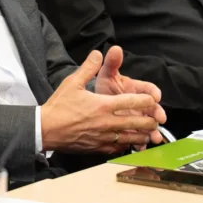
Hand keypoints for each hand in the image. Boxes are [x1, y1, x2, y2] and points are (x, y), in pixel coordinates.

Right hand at [41, 50, 164, 153]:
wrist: (45, 130)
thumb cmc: (58, 107)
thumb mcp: (72, 82)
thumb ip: (88, 68)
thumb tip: (98, 54)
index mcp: (102, 105)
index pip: (131, 102)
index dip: (146, 101)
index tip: (154, 99)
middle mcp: (106, 122)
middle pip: (136, 123)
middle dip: (150, 121)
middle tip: (157, 120)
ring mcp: (103, 137)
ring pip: (130, 138)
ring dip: (142, 136)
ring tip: (149, 134)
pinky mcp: (97, 148)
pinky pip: (118, 148)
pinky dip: (126, 145)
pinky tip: (128, 143)